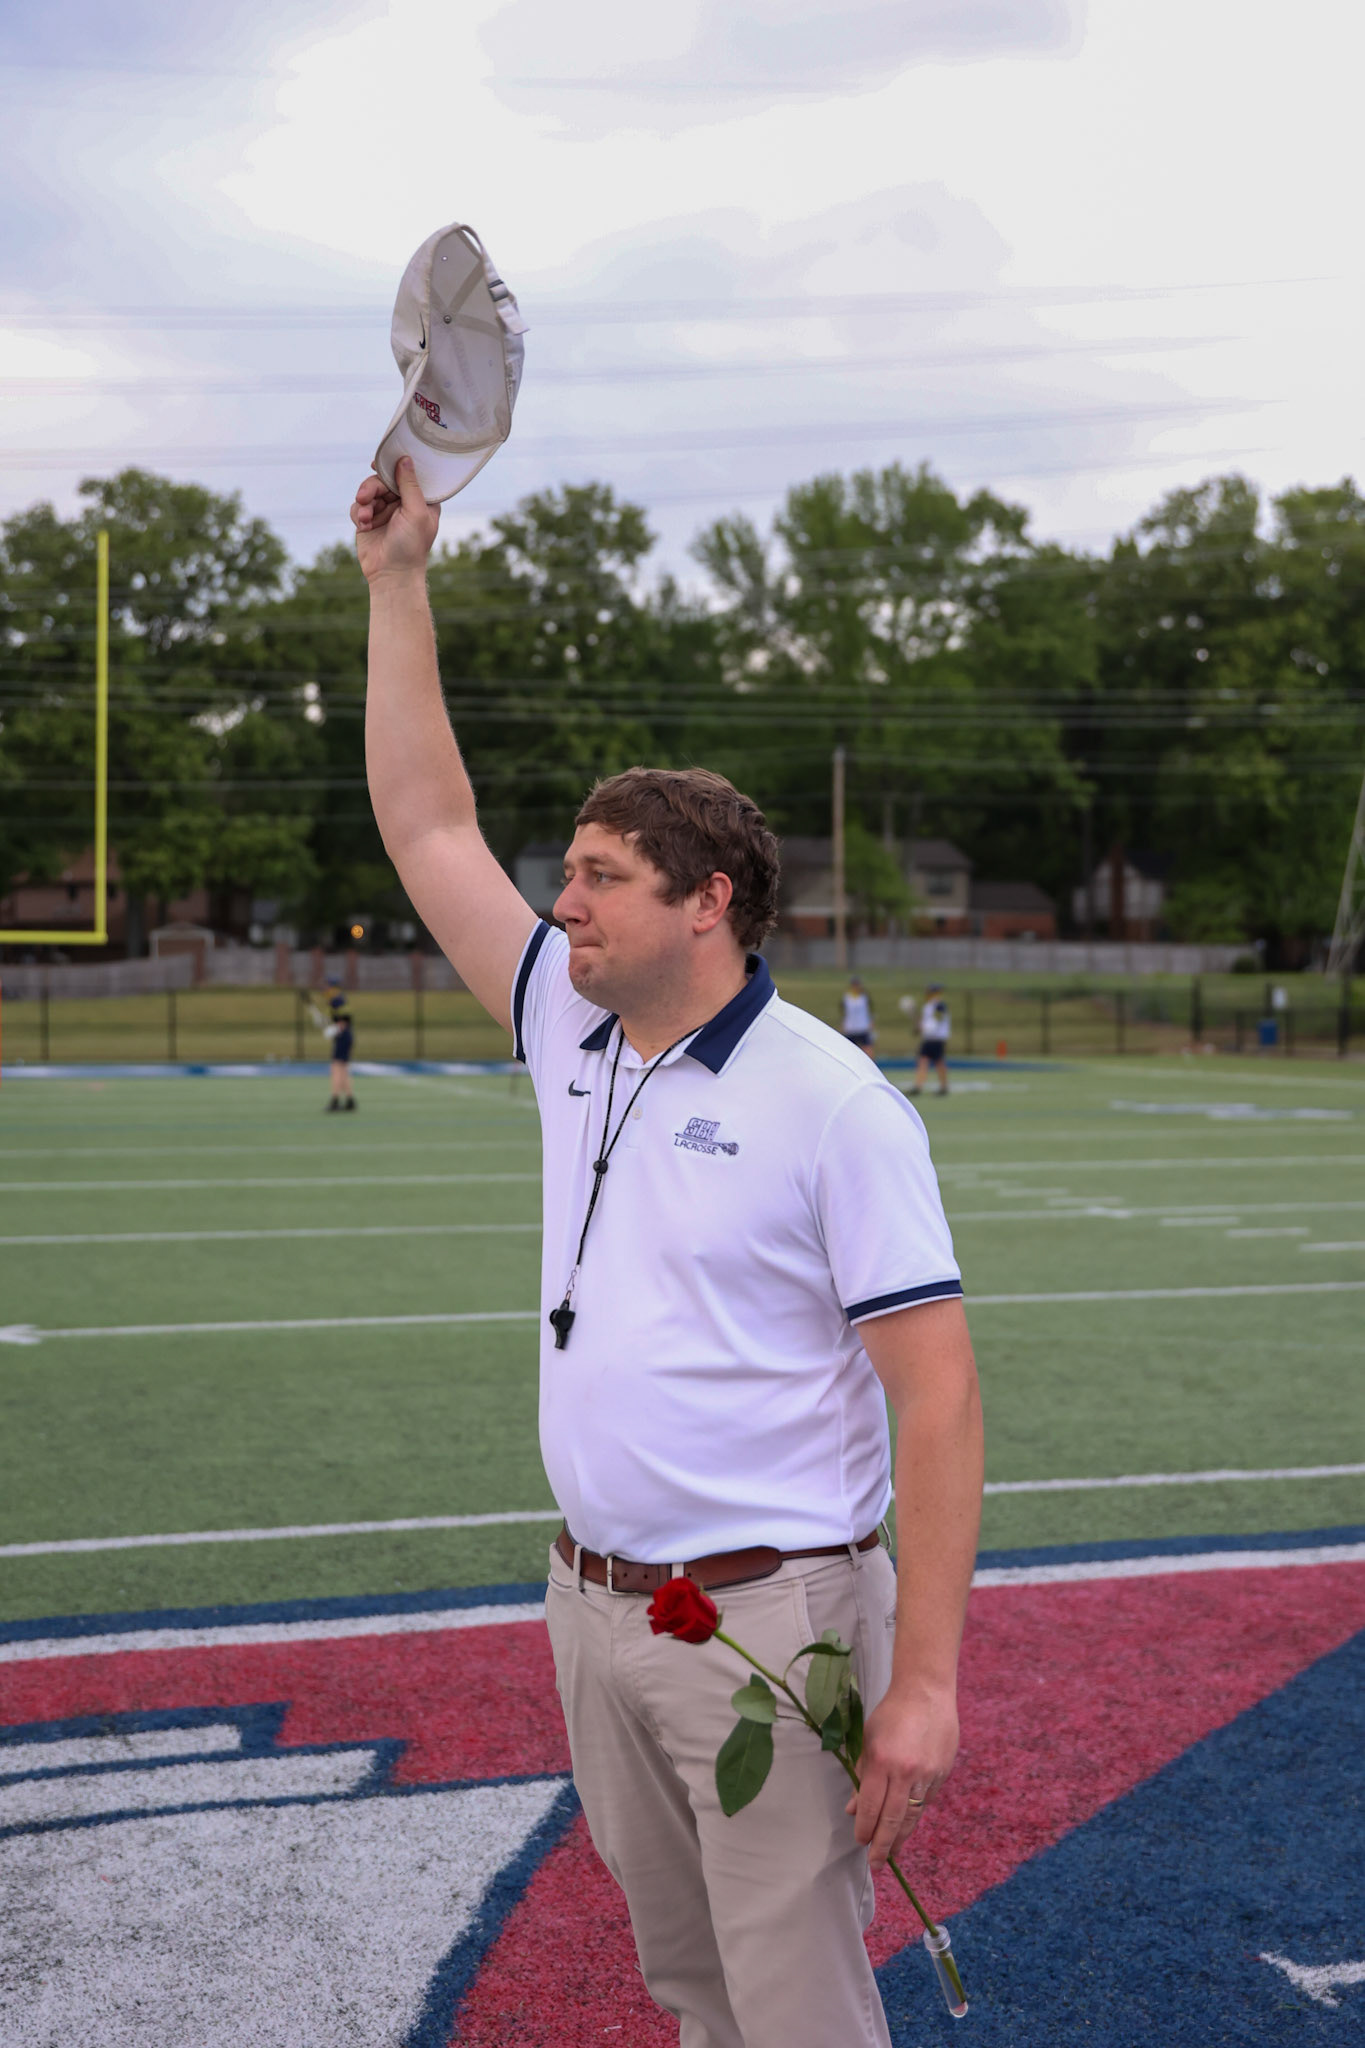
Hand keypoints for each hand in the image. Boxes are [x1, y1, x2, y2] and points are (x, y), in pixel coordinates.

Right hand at [350, 457, 439, 582]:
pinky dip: (359, 514)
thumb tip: (405, 458)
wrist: (391, 574)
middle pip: (383, 480)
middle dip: (371, 487)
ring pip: (368, 491)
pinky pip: (358, 506)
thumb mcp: (416, 512)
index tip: (379, 462)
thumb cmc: (411, 547)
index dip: (394, 466)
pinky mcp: (369, 520)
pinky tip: (364, 527)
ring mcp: (385, 511)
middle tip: (364, 497)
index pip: (408, 474)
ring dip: (364, 502)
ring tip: (366, 518)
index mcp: (421, 500)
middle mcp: (403, 503)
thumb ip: (410, 485)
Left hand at [845, 1682, 958, 1868]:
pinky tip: (907, 1823)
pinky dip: (915, 1813)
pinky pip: (926, 1801)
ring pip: (912, 1816)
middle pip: (893, 1819)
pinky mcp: (942, 1774)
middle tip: (877, 1864)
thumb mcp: (869, 1740)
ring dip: (901, 1837)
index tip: (860, 1842)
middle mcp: (905, 1772)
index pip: (871, 1807)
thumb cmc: (891, 1714)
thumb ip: (862, 1776)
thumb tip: (854, 1809)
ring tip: (893, 1853)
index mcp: (882, 1761)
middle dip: (883, 1845)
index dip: (865, 1829)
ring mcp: (927, 1774)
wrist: (926, 1692)